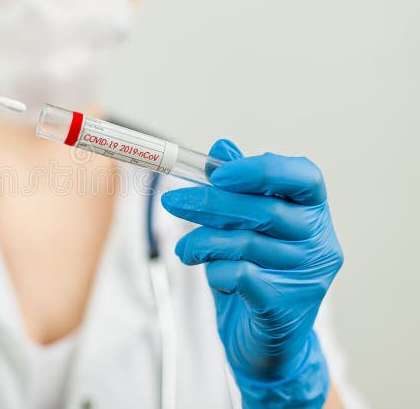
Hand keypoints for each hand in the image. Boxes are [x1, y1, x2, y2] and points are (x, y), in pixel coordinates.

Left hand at [161, 139, 342, 406]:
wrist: (264, 346)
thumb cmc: (255, 277)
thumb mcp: (244, 228)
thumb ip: (237, 188)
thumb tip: (222, 146)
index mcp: (313, 214)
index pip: (304, 177)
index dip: (262, 170)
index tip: (219, 173)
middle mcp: (320, 243)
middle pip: (265, 210)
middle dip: (210, 203)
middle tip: (172, 201)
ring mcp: (307, 278)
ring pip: (246, 244)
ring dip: (203, 241)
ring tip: (186, 249)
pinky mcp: (284, 308)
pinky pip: (239, 276)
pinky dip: (215, 271)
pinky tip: (210, 274)